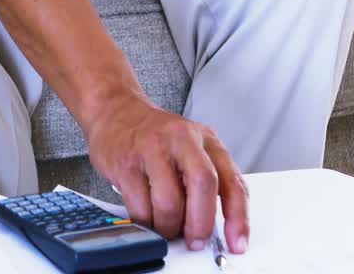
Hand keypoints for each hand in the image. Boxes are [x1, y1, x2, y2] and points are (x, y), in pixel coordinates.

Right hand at [86, 96, 249, 252]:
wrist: (114, 111)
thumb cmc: (155, 135)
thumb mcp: (192, 147)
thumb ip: (208, 180)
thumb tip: (217, 227)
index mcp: (205, 139)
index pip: (232, 181)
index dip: (238, 217)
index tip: (237, 242)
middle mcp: (181, 139)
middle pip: (202, 186)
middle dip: (200, 224)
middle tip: (195, 241)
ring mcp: (151, 149)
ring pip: (169, 203)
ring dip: (169, 227)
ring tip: (166, 226)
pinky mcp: (125, 163)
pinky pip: (140, 208)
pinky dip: (146, 222)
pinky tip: (146, 214)